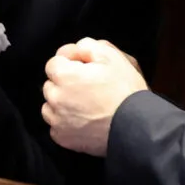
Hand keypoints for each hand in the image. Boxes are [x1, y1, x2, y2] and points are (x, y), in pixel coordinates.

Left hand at [42, 37, 148, 156]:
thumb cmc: (124, 91)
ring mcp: (57, 120)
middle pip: (51, 85)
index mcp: (64, 76)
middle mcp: (55, 98)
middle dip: (64, 83)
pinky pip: (56, 126)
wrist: (135, 126)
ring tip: (85, 104)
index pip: (53, 63)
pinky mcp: (62, 138)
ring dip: (62, 103)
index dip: (69, 63)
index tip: (83, 68)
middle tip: (87, 87)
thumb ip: (87, 46)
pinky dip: (65, 123)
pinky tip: (83, 120)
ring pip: (50, 106)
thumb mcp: (112, 56)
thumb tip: (75, 50)